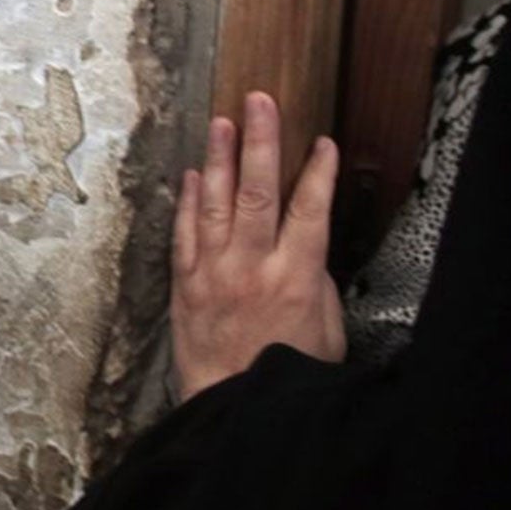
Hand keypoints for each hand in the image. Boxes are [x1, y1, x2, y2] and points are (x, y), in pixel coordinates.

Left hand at [170, 91, 345, 400]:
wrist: (233, 408)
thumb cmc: (286, 373)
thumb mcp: (324, 328)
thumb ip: (314, 280)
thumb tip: (305, 248)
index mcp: (295, 278)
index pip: (310, 211)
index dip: (317, 173)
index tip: (322, 142)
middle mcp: (252, 267)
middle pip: (258, 192)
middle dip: (260, 141)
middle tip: (258, 101)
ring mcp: (214, 273)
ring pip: (216, 204)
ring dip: (220, 159)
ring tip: (222, 122)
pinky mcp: (186, 285)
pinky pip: (186, 234)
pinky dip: (189, 201)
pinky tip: (192, 175)